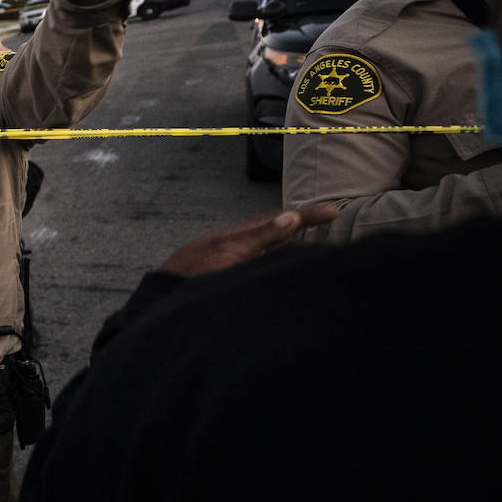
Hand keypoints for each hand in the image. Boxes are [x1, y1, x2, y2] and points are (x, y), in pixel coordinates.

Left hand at [158, 204, 337, 277]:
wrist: (168, 291)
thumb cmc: (197, 269)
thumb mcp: (231, 250)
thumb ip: (261, 236)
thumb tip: (291, 217)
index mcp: (246, 235)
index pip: (283, 220)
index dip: (307, 215)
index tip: (333, 210)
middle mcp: (245, 245)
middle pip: (280, 230)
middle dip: (305, 223)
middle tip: (332, 216)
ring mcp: (240, 260)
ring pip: (273, 247)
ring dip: (295, 241)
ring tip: (320, 239)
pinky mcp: (235, 276)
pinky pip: (264, 262)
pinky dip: (280, 258)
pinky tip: (288, 264)